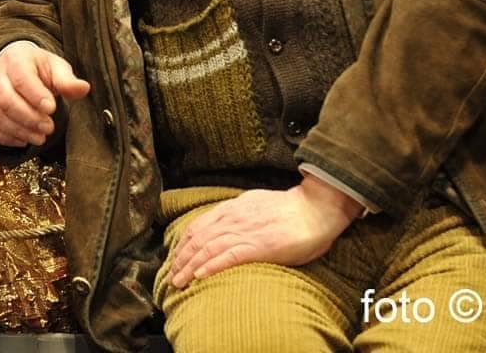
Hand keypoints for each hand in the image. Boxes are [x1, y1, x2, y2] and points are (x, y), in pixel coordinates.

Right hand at [0, 41, 89, 147]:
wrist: (14, 64)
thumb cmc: (38, 68)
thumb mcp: (55, 68)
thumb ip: (67, 80)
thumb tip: (84, 88)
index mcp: (16, 59)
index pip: (21, 78)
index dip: (36, 96)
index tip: (53, 108)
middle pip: (6, 100)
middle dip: (29, 118)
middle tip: (49, 128)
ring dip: (19, 131)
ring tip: (40, 138)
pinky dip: (4, 137)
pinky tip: (23, 141)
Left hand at [167, 174, 362, 287]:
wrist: (315, 208)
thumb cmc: (291, 209)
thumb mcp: (257, 203)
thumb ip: (241, 213)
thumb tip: (229, 221)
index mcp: (233, 208)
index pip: (199, 226)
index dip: (184, 243)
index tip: (175, 257)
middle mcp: (233, 219)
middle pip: (198, 239)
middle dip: (181, 259)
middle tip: (171, 275)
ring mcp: (244, 232)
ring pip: (207, 250)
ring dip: (189, 267)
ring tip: (178, 282)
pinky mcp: (257, 247)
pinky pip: (227, 257)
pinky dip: (210, 267)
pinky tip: (199, 277)